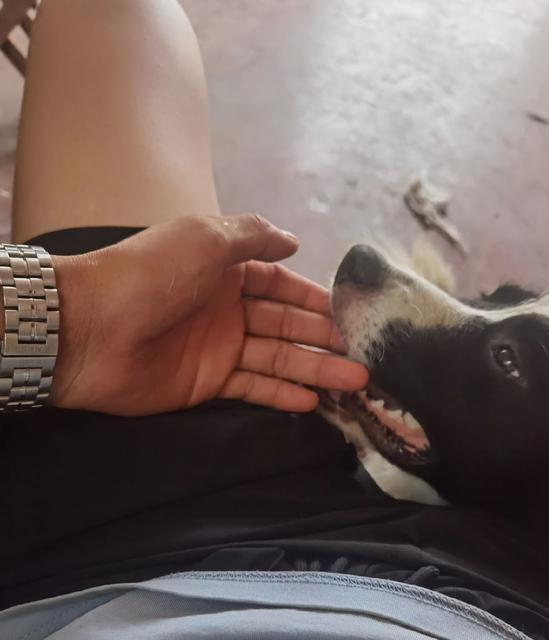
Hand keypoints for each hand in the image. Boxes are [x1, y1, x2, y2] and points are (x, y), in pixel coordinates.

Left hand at [50, 214, 367, 414]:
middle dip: (325, 339)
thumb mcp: (206, 237)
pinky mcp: (207, 383)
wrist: (91, 329)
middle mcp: (226, 308)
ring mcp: (218, 347)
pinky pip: (254, 388)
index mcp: (225, 269)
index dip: (313, 298)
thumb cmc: (152, 274)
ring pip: (278, 358)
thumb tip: (294, 240)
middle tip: (365, 356)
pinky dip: (282, 394)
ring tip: (356, 384)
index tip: (349, 313)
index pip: (280, 284)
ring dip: (316, 370)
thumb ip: (253, 236)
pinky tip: (313, 402)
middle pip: (286, 324)